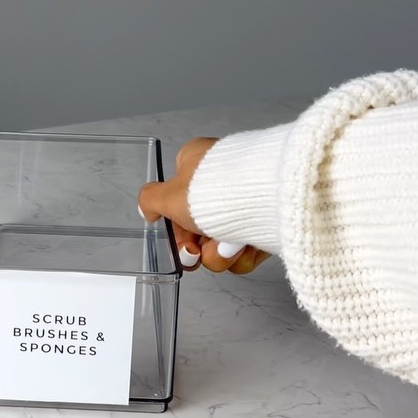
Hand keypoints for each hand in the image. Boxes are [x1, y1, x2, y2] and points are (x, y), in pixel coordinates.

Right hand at [138, 138, 269, 275]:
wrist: (270, 195)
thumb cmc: (218, 187)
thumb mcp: (170, 195)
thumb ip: (151, 201)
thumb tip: (147, 207)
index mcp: (197, 164)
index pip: (178, 204)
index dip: (177, 231)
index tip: (182, 245)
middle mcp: (223, 181)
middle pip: (201, 230)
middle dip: (200, 248)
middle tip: (200, 252)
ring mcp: (248, 201)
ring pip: (224, 244)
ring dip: (221, 254)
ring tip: (231, 245)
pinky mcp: (270, 220)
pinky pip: (249, 248)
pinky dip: (246, 254)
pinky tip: (248, 246)